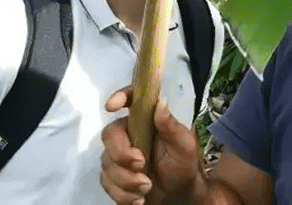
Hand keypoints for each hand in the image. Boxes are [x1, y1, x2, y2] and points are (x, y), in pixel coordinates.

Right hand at [101, 88, 203, 204]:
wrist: (180, 193)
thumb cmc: (183, 164)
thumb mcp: (184, 145)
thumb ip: (172, 126)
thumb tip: (161, 102)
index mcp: (146, 121)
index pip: (131, 100)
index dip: (119, 97)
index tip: (111, 106)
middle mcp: (129, 134)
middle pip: (110, 135)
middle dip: (122, 154)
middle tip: (141, 165)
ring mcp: (119, 156)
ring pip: (107, 163)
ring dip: (126, 180)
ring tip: (147, 187)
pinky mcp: (114, 177)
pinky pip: (108, 183)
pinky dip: (123, 194)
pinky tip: (139, 198)